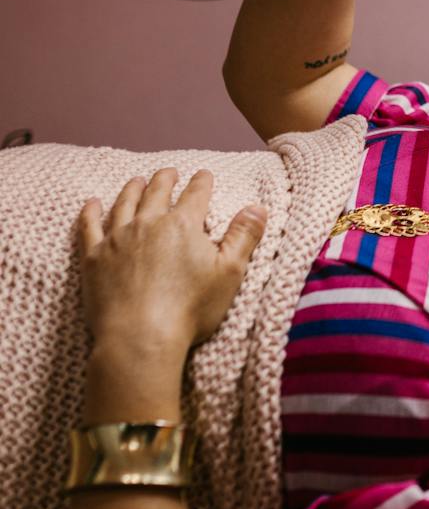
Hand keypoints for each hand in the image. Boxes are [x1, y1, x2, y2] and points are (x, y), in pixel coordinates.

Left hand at [77, 169, 266, 357]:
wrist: (140, 337)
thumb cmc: (190, 309)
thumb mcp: (229, 273)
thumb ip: (244, 236)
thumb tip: (258, 207)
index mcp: (183, 225)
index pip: (195, 194)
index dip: (202, 182)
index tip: (204, 175)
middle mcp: (148, 223)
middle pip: (157, 192)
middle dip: (165, 179)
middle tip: (169, 172)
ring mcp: (118, 239)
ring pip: (125, 203)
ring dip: (132, 189)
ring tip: (137, 181)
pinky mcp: (94, 258)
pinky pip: (90, 226)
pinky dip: (91, 212)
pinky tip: (92, 204)